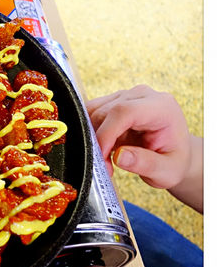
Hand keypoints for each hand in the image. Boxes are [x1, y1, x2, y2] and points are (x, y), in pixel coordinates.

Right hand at [87, 85, 201, 211]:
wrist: (174, 151)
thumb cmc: (173, 159)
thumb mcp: (167, 170)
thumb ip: (145, 164)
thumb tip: (119, 156)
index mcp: (162, 107)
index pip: (124, 112)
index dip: (107, 134)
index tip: (102, 157)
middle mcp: (142, 96)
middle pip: (105, 112)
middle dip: (98, 141)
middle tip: (105, 166)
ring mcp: (126, 96)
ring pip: (93, 111)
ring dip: (92, 137)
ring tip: (106, 159)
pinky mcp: (113, 101)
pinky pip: (92, 113)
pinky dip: (91, 133)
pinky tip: (103, 148)